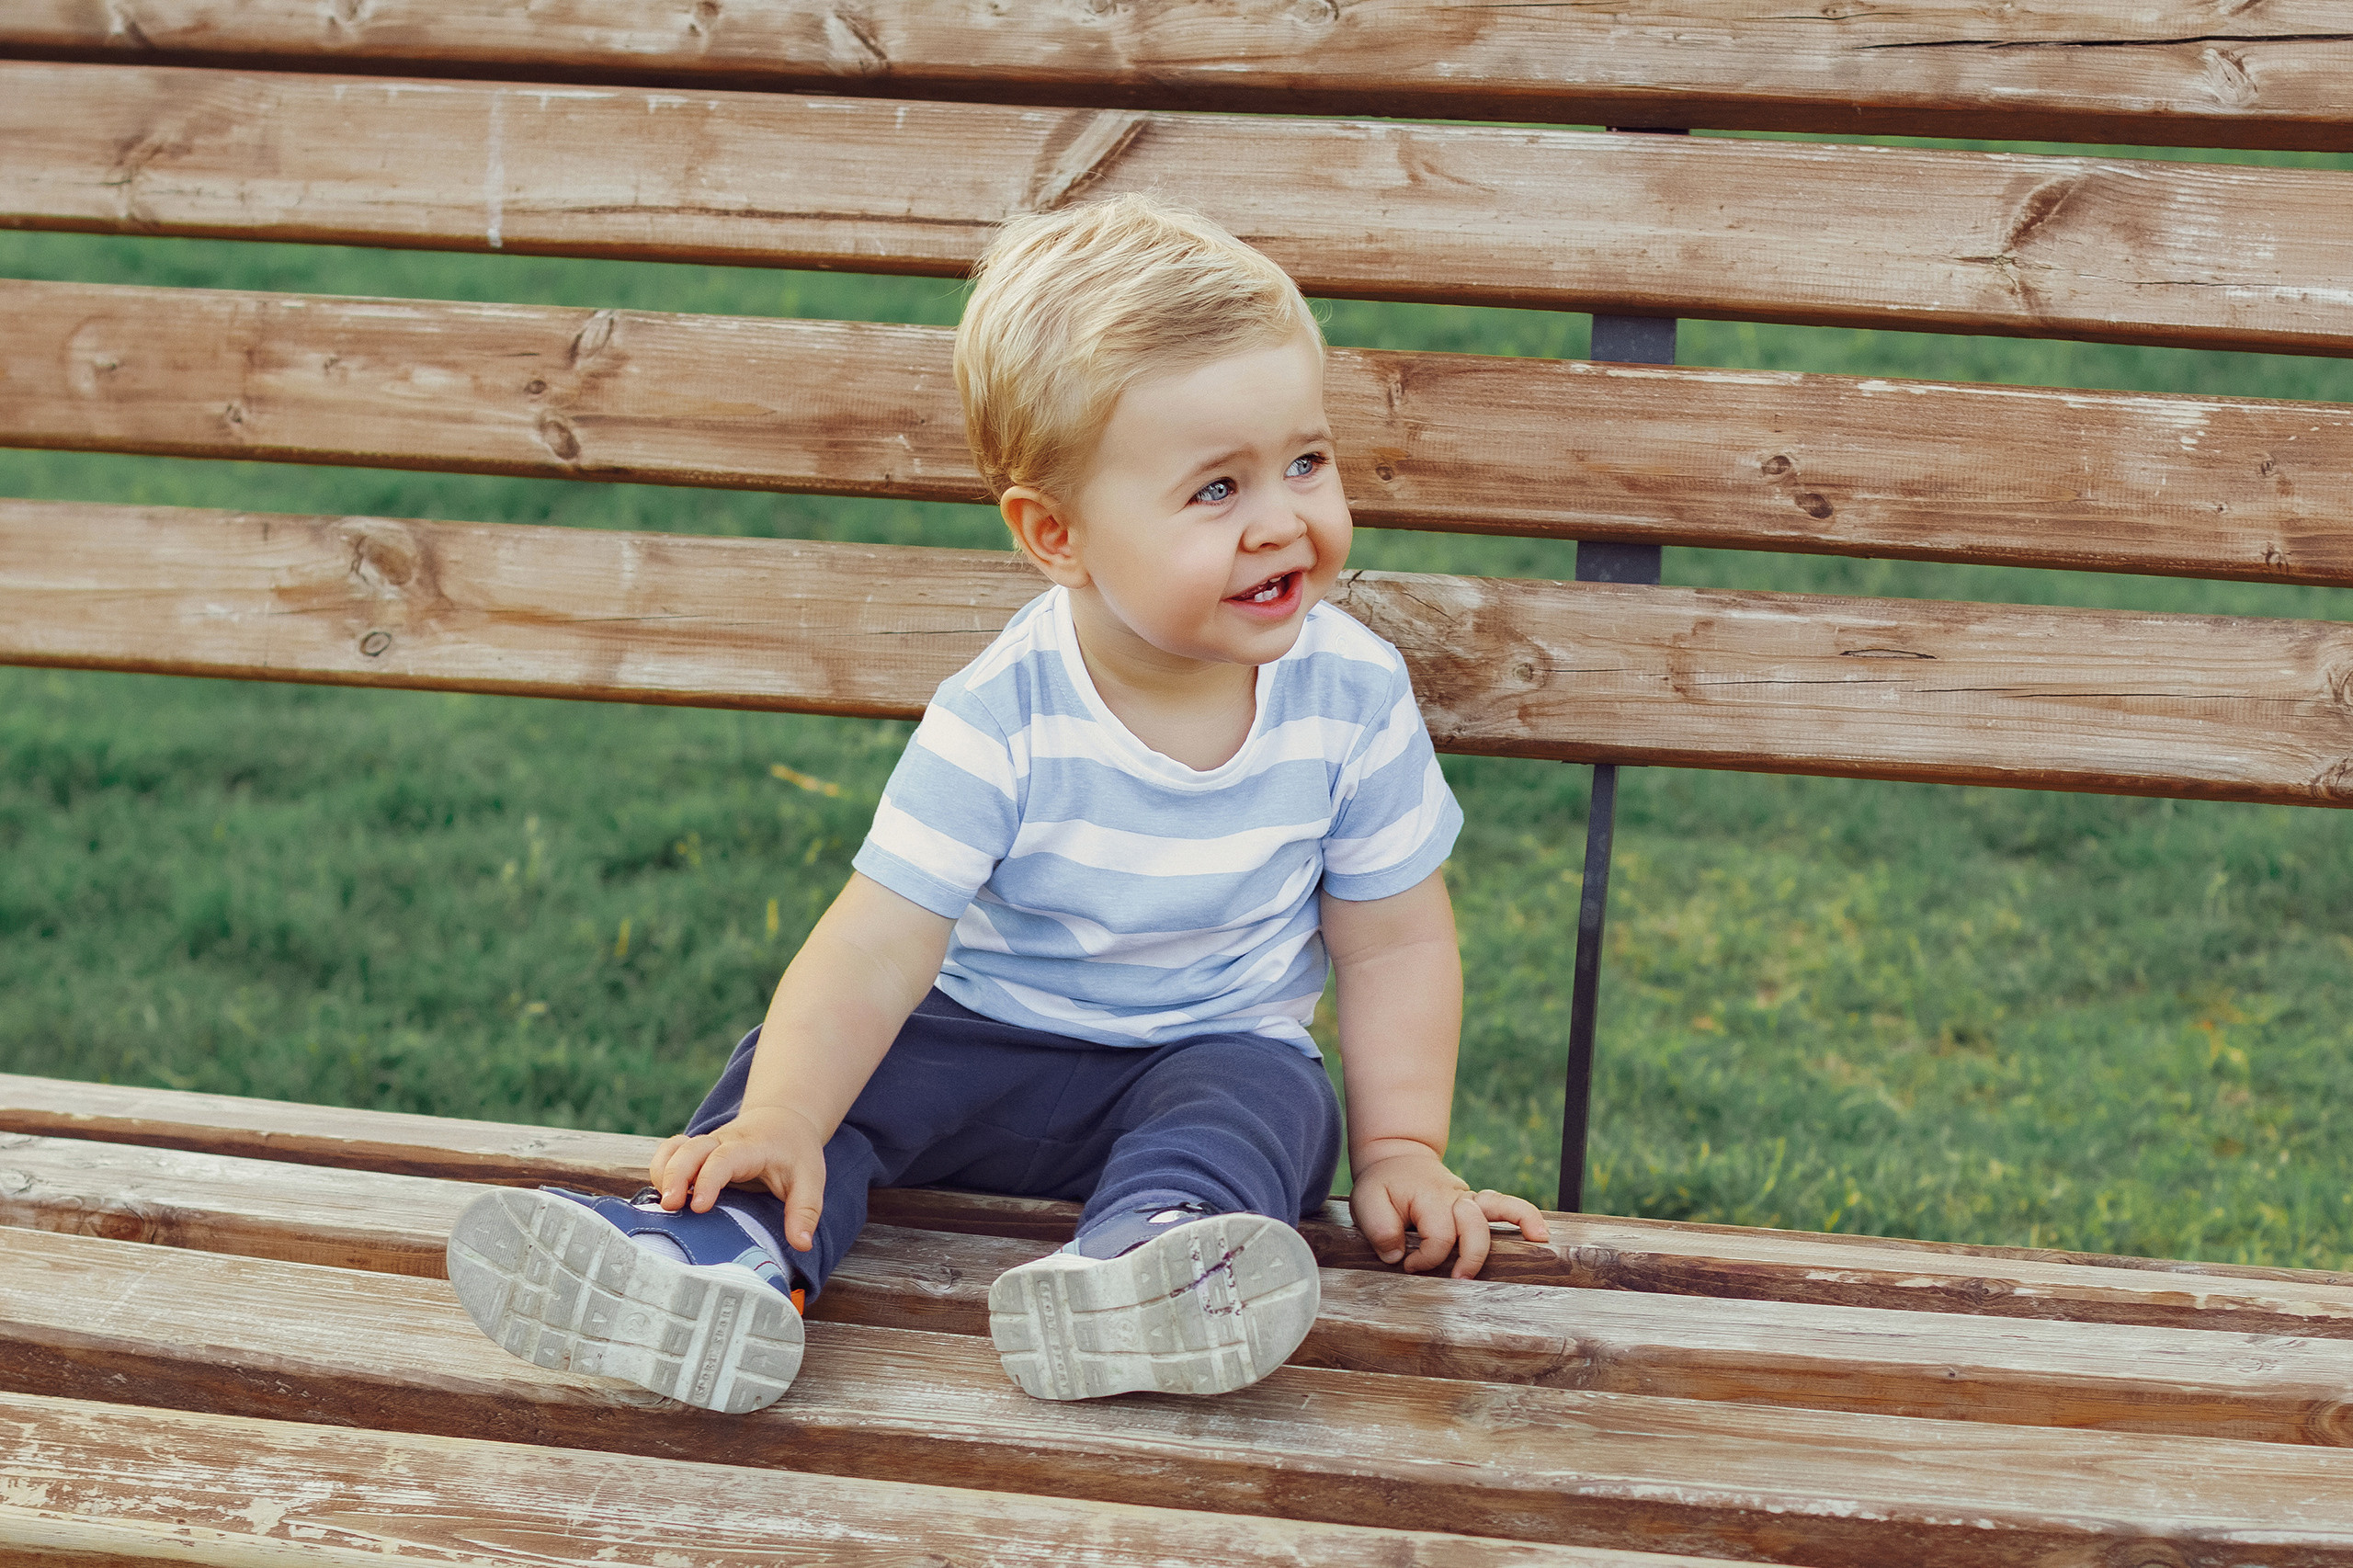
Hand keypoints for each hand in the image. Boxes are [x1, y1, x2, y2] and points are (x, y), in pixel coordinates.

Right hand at [647, 1104, 827, 1252]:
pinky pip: (670, 1152)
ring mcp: (707, 1144)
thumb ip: (805, 1210)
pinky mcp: (697, 1151)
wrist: (784, 1119)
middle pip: (691, 1149)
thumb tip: (802, 1245)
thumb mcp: (810, 1179)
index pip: (724, 1158)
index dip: (708, 1179)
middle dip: (676, 1175)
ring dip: (663, 1172)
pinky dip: (660, 1168)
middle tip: (669, 1207)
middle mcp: (723, 1141)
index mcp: (750, 1147)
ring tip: (661, 1205)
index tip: (699, 1206)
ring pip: (676, 1149)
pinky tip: (661, 1195)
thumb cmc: (795, 1151)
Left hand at [1346, 1143, 1550, 1278]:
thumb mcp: (1366, 1202)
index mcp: (1428, 1197)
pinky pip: (1505, 1206)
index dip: (1425, 1258)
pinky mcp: (1476, 1205)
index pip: (1439, 1235)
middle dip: (1471, 1256)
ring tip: (1538, 1241)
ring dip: (1519, 1221)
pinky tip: (1540, 1233)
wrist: (1397, 1161)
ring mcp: (1468, 1199)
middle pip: (1473, 1225)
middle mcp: (1454, 1197)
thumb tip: (1398, 1256)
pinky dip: (1524, 1216)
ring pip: (1499, 1207)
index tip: (1408, 1265)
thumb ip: (1379, 1229)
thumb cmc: (1382, 1186)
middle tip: (1459, 1282)